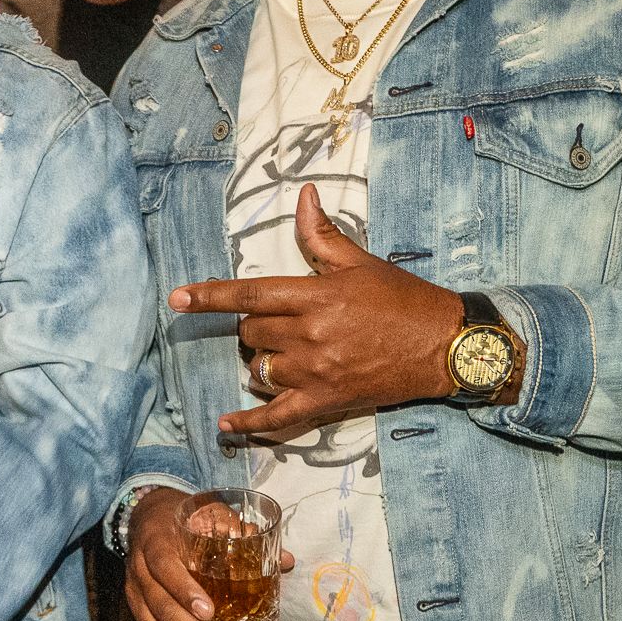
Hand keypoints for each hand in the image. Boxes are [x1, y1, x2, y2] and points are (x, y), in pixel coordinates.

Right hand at [123, 486, 293, 620]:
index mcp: (156, 541)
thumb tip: (285, 560)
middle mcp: (139, 570)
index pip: (164, 567)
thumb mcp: (208, 515)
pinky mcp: (136, 610)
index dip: (184, 590)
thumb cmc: (182, 519)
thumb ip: (243, 535)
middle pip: (161, 607)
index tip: (209, 611)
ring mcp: (134, 593)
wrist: (148, 517)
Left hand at [172, 186, 467, 441]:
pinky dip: (249, 424)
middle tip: (279, 324)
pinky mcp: (326, 401)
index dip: (210, 296)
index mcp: (316, 296)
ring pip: (260, 369)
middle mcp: (311, 334)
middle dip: (253, 328)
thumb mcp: (361, 262)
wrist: (444, 345)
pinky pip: (277, 418)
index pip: (250, 294)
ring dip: (262, 362)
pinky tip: (226, 424)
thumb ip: (321, 235)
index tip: (178, 298)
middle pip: (252, 334)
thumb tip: (302, 196)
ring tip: (284, 354)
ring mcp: (316, 372)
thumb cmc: (403, 299)